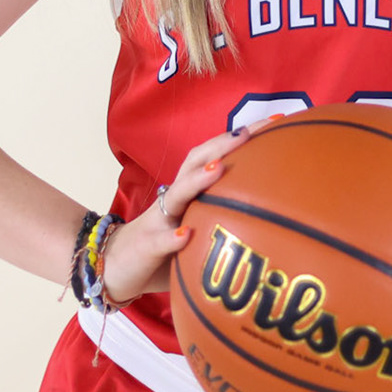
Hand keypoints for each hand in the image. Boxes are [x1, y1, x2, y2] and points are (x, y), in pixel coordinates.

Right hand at [99, 119, 273, 305]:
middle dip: (222, 144)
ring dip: (196, 181)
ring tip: (218, 168)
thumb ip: (225, 219)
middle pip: (195, 161)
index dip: (243, 138)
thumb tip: (277, 214)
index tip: (278, 122)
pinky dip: (171, 238)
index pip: (216, 155)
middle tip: (249, 131)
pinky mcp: (145, 247)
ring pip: (176, 195)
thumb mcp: (198, 229)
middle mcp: (174, 200)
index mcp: (189, 192)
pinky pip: (158, 241)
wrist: (114, 269)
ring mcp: (158, 221)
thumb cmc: (165, 250)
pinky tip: (185, 236)